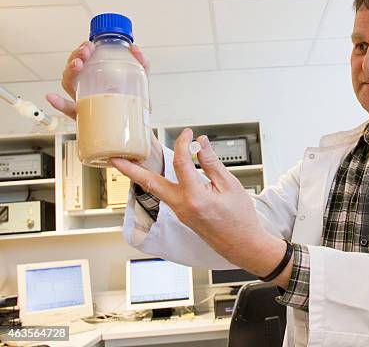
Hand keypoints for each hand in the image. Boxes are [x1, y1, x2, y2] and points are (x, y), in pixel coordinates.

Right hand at [45, 40, 149, 119]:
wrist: (138, 128)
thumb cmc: (134, 105)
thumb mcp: (140, 83)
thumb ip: (142, 65)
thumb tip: (135, 48)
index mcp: (95, 78)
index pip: (83, 61)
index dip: (82, 51)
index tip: (89, 45)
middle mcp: (86, 88)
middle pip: (73, 69)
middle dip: (76, 56)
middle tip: (86, 52)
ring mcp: (83, 101)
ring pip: (68, 84)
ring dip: (69, 71)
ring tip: (77, 65)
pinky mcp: (84, 117)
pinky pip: (67, 110)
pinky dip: (58, 103)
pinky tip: (52, 97)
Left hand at [110, 128, 289, 284]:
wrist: (242, 245)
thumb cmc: (241, 219)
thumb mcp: (230, 186)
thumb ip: (211, 163)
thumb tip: (200, 144)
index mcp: (194, 198)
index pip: (180, 163)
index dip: (183, 143)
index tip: (188, 134)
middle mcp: (181, 207)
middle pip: (149, 184)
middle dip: (129, 170)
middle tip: (113, 158)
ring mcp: (179, 213)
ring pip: (154, 191)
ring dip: (140, 176)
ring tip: (128, 163)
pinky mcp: (182, 216)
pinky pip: (165, 196)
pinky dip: (157, 183)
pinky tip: (157, 175)